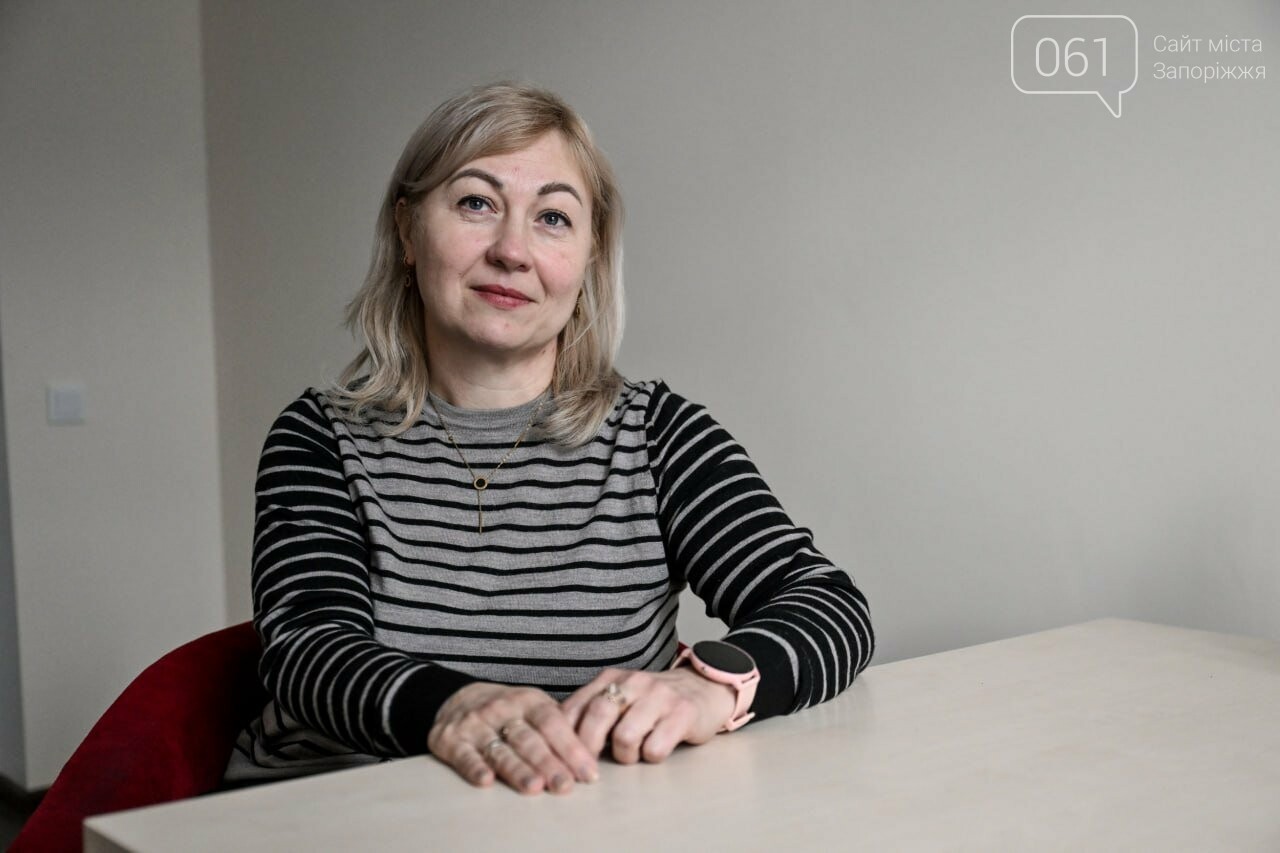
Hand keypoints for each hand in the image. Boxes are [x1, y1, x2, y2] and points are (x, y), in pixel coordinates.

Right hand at [427, 682, 598, 794]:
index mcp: (529, 701)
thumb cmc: (508, 710)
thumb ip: (561, 727)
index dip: (572, 748)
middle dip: (548, 764)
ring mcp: (476, 724)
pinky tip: (487, 780)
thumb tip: (595, 755)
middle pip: (529, 740)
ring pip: (500, 750)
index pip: (553, 723)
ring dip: (517, 769)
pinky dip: (474, 767)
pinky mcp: (451, 740)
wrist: (459, 697)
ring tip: (534, 786)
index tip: (588, 773)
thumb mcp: (535, 707)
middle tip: (565, 785)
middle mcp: (503, 710)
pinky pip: (464, 755)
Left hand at [561, 667, 736, 764]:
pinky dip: (651, 757)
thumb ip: (592, 710)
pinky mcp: (683, 713)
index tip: (560, 759)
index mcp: (611, 678)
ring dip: (625, 756)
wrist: (703, 688)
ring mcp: (659, 696)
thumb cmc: (653, 702)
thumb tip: (555, 740)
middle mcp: (633, 682)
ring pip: (625, 736)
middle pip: (597, 716)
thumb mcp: (620, 697)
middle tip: (589, 771)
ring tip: (633, 754)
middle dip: (588, 750)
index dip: (564, 737)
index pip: (576, 706)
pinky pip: (655, 747)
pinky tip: (656, 750)